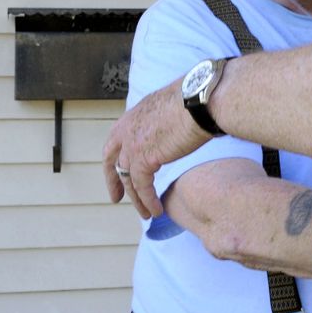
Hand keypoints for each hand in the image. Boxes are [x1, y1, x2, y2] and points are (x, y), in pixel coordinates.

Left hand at [103, 78, 208, 217]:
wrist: (198, 101)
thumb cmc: (195, 98)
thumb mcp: (170, 104)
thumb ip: (164, 118)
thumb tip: (177, 121)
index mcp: (133, 116)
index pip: (116, 141)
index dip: (115, 158)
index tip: (118, 170)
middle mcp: (126, 131)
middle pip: (113, 162)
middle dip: (113, 182)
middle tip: (116, 198)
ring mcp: (131, 146)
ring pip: (128, 180)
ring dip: (138, 199)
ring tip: (147, 214)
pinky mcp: (143, 160)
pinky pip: (142, 187)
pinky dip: (149, 201)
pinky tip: (156, 211)